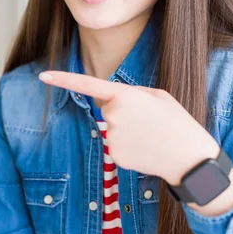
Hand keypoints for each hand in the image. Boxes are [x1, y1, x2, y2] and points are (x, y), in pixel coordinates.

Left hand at [39, 71, 219, 184]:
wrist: (189, 157)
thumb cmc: (177, 122)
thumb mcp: (158, 96)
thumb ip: (131, 94)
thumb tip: (112, 101)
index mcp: (124, 95)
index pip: (87, 84)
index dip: (63, 80)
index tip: (43, 76)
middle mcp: (113, 115)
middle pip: (107, 110)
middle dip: (123, 113)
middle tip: (149, 120)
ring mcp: (113, 138)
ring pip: (113, 129)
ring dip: (127, 131)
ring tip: (151, 135)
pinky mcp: (115, 156)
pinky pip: (117, 146)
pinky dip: (129, 148)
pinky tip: (146, 149)